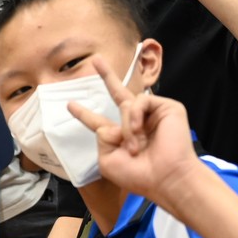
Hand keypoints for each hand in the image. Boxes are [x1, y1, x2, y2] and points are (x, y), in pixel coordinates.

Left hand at [67, 56, 201, 209]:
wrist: (165, 178)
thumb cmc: (138, 175)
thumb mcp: (107, 161)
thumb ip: (101, 139)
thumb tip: (108, 124)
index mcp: (120, 137)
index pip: (99, 122)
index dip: (84, 114)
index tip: (70, 105)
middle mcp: (136, 122)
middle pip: (119, 94)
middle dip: (106, 76)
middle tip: (95, 60)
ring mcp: (152, 114)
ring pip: (126, 104)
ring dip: (127, 126)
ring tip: (134, 146)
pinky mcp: (167, 108)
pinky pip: (141, 101)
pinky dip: (135, 116)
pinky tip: (140, 131)